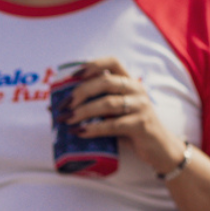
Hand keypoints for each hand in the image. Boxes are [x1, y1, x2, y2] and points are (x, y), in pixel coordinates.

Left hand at [63, 58, 183, 174]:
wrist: (157, 148)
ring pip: (108, 103)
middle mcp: (136, 89)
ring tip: (65, 120)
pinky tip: (79, 132)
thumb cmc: (128, 128)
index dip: (92, 65)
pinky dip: (94, 129)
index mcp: (128, 82)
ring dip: (83, 112)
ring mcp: (140, 106)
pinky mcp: (141, 124)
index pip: (112, 62)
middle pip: (105, 82)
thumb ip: (89, 107)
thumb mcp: (109, 114)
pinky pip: (114, 125)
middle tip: (62, 107)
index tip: (73, 75)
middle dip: (80, 92)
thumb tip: (52, 107)